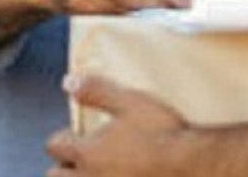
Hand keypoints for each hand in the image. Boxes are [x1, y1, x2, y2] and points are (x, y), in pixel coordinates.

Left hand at [47, 75, 188, 176]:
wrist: (191, 166)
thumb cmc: (163, 134)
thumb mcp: (132, 102)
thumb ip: (97, 91)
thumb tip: (69, 81)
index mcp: (87, 152)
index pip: (55, 144)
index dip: (64, 137)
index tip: (75, 134)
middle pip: (56, 176)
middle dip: (64, 166)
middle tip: (82, 159)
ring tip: (99, 172)